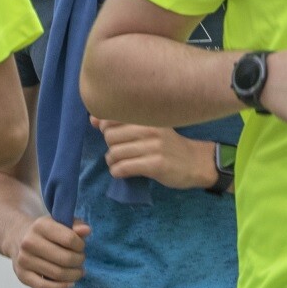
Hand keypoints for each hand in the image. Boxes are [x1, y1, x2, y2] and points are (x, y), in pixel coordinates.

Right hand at [8, 215, 90, 287]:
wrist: (18, 238)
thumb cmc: (44, 232)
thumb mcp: (58, 222)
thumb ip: (75, 225)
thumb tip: (87, 230)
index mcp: (40, 226)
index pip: (69, 239)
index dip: (80, 245)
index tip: (80, 247)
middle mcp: (29, 242)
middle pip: (66, 258)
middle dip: (79, 261)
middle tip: (81, 260)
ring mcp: (24, 260)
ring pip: (57, 274)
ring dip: (74, 275)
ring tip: (78, 272)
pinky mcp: (22, 275)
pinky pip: (44, 287)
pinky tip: (70, 284)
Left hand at [95, 119, 219, 189]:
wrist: (194, 162)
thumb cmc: (167, 144)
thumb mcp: (148, 128)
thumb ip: (121, 122)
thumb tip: (92, 119)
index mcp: (147, 115)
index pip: (112, 117)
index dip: (106, 128)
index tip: (115, 135)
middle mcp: (150, 128)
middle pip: (110, 136)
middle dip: (110, 146)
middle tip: (119, 151)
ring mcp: (153, 146)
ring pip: (115, 153)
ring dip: (112, 161)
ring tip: (120, 163)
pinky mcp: (155, 165)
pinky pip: (123, 168)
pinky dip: (117, 172)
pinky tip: (122, 172)